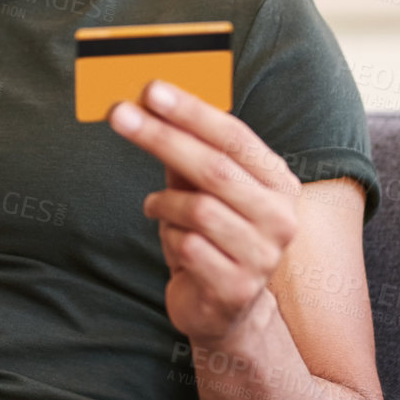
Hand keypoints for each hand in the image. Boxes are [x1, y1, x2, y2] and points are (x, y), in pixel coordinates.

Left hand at [109, 80, 302, 347]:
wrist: (226, 310)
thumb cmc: (212, 235)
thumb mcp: (203, 189)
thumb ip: (187, 151)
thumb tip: (150, 105)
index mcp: (278, 183)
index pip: (235, 137)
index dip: (192, 112)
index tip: (152, 89)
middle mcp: (280, 218)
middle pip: (215, 169)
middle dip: (162, 137)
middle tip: (119, 115)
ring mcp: (262, 256)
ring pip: (197, 209)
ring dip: (165, 203)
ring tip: (156, 206)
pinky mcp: (236, 288)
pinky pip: (186, 246)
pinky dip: (168, 236)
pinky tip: (172, 240)